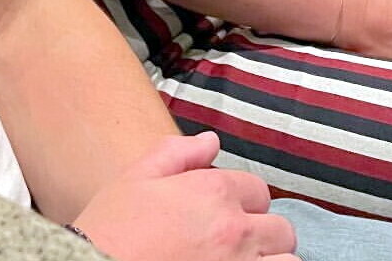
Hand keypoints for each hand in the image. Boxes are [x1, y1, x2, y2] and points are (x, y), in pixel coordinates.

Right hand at [73, 133, 297, 260]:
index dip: (242, 201)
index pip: (257, 190)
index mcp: (213, 193)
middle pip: (280, 229)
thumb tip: (210, 141)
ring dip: (272, 260)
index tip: (224, 215)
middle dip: (263, 234)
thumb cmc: (111, 231)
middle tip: (237, 244)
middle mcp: (235, 231)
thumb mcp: (136, 178)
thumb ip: (178, 153)